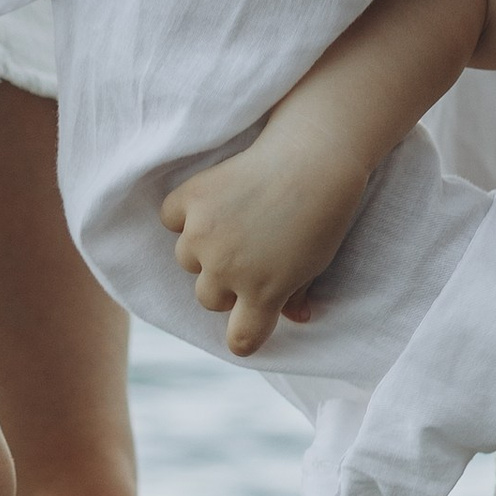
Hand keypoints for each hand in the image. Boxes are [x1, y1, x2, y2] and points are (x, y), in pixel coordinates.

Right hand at [159, 134, 363, 355]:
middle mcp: (226, 270)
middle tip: (250, 252)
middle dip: (225, 283)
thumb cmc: (324, 212)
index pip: (241, 339)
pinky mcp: (189, 200)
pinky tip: (213, 200)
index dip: (245, 335)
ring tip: (235, 221)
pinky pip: (171, 219)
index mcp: (262, 294)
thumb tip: (295, 318)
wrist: (314, 156)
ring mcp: (203, 235)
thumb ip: (296, 294)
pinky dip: (186, 213)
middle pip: (209, 298)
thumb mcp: (318, 262)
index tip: (248, 323)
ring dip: (203, 248)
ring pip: (186, 259)